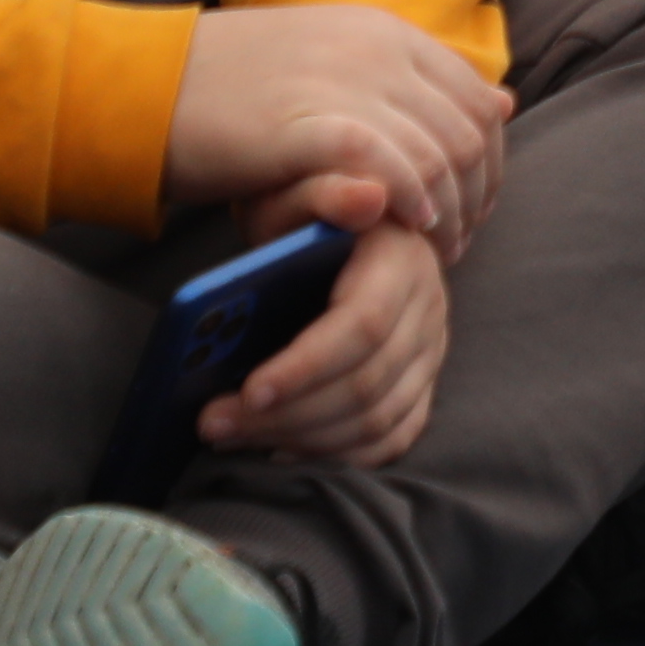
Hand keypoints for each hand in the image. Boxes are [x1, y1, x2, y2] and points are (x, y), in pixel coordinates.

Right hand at [164, 2, 512, 252]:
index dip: (489, 157)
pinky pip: (391, 167)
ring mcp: (347, 82)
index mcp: (386, 31)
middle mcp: (378, 48)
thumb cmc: (231, 86)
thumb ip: (407, 82)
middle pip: (467, 130)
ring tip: (435, 250)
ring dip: (448, 210)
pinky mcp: (312, 123)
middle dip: (476, 192)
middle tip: (460, 240)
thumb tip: (501, 101)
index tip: (476, 202)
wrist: (145, 83)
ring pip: (440, 153)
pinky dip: (409, 203)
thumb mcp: (331, 67)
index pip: (475, 95)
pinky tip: (403, 230)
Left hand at [191, 189, 443, 469]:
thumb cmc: (302, 216)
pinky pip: (393, 437)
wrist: (337, 230)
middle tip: (212, 424)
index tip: (247, 391)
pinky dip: (340, 454)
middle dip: (285, 414)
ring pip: (378, 419)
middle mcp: (429, 304)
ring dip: (302, 439)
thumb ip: (322, 192)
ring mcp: (432, 348)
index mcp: (401, 256)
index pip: (364, 324)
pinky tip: (284, 449)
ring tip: (235, 437)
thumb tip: (366, 197)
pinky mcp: (422, 381)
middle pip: (367, 383)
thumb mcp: (298, 193)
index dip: (307, 364)